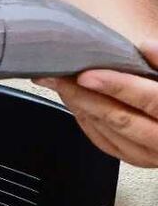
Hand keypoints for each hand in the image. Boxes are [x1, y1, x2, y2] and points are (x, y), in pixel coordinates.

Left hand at [35, 39, 157, 166]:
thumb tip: (146, 47)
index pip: (150, 100)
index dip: (117, 86)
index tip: (86, 75)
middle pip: (121, 119)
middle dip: (84, 96)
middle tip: (57, 76)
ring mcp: (150, 155)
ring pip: (109, 133)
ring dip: (81, 107)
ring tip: (59, 84)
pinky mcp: (137, 158)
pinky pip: (106, 142)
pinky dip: (87, 121)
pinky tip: (73, 102)